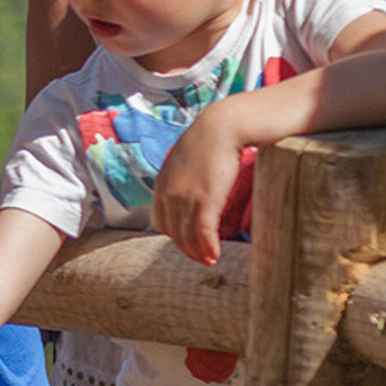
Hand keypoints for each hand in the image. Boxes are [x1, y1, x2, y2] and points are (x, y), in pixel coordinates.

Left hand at [152, 105, 249, 265]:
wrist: (224, 125)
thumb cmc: (211, 141)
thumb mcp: (188, 161)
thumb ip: (184, 178)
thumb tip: (194, 189)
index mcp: (162, 185)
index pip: (162, 221)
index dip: (175, 235)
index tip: (189, 243)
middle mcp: (169, 193)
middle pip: (174, 232)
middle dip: (188, 248)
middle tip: (202, 258)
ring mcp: (185, 197)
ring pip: (188, 235)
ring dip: (199, 252)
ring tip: (210, 260)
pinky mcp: (205, 198)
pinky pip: (203, 230)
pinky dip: (208, 246)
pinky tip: (215, 255)